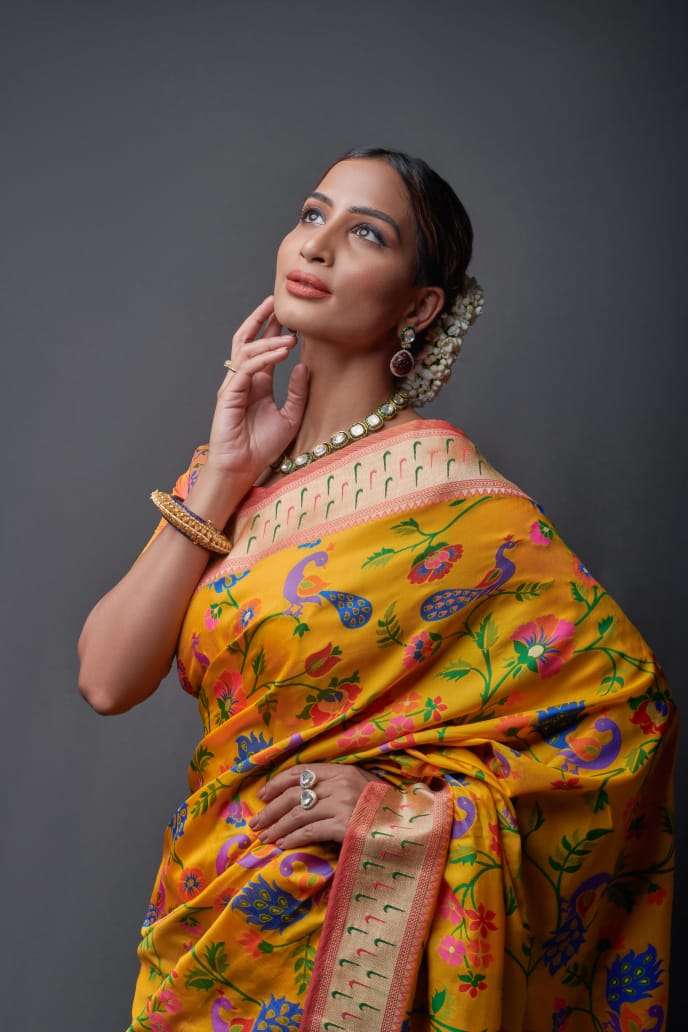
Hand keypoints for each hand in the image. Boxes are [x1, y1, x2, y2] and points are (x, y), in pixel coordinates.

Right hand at [205, 294, 309, 484]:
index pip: (263, 349)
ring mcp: (234, 386)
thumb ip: (298, 392)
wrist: (243, 468)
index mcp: (257, 384)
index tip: (289, 316)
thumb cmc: (262, 447)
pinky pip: (246, 369)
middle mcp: (244, 380)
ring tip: (288, 332)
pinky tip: (281, 352)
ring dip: (267, 338)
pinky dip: (263, 358)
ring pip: (246, 351)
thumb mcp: (290, 417)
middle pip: (247, 340)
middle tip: (276, 303)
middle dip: (260, 320)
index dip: (273, 331)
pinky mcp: (228, 395)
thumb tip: (303, 366)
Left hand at [247, 763, 383, 849]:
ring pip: (297, 814)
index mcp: (342, 770)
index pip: (301, 771)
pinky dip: (292, 838)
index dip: (278, 783)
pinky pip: (309, 831)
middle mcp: (340, 783)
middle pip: (294, 794)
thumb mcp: (361, 788)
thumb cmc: (384, 810)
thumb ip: (335, 787)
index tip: (264, 796)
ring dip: (277, 827)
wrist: (410, 828)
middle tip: (256, 823)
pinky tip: (283, 845)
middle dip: (271, 809)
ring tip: (265, 837)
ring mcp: (342, 804)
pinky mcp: (344, 826)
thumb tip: (302, 797)